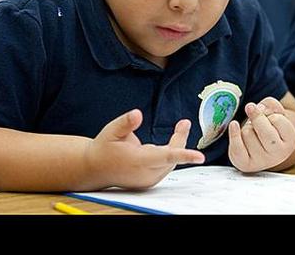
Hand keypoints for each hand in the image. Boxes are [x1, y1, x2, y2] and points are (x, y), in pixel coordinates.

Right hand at [89, 109, 204, 188]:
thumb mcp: (111, 130)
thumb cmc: (104, 148)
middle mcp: (146, 174)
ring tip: (181, 126)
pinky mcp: (150, 181)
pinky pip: (166, 166)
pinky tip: (172, 142)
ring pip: (171, 162)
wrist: (95, 168)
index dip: (184, 155)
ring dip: (177, 146)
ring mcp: (148, 180)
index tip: (199, 156)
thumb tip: (137, 114)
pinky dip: (171, 154)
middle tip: (184, 123)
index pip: (166, 157)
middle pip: (172, 157)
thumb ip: (126, 122)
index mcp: (138, 161)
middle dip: (180, 139)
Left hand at [228, 97, 294, 172]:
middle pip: (263, 130)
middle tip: (253, 112)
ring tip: (252, 132)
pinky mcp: (245, 164)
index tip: (270, 118)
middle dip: (256, 118)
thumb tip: (252, 108)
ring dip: (247, 128)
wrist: (263, 150)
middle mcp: (278, 154)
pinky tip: (234, 124)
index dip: (270, 114)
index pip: (277, 119)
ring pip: (248, 134)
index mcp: (290, 140)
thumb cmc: (270, 128)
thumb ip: (270, 105)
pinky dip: (234, 134)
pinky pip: (237, 147)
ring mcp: (261, 161)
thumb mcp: (275, 113)